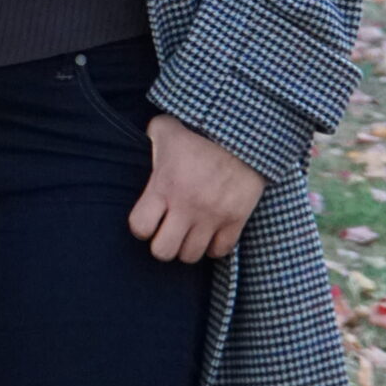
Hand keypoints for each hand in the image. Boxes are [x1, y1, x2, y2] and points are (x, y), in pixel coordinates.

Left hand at [129, 114, 264, 261]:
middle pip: (163, 251)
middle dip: (162, 243)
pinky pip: (220, 251)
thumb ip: (150, 139)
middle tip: (168, 230)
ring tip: (188, 232)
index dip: (141, 227)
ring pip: (191, 256)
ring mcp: (212, 216)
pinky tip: (210, 233)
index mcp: (165, 185)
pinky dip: (213, 246)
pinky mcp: (236, 220)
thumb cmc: (199, 130)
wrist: (244, 132)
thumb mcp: (166, 128)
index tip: (149, 218)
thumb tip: (143, 143)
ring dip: (187, 246)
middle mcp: (187, 206)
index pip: (140, 227)